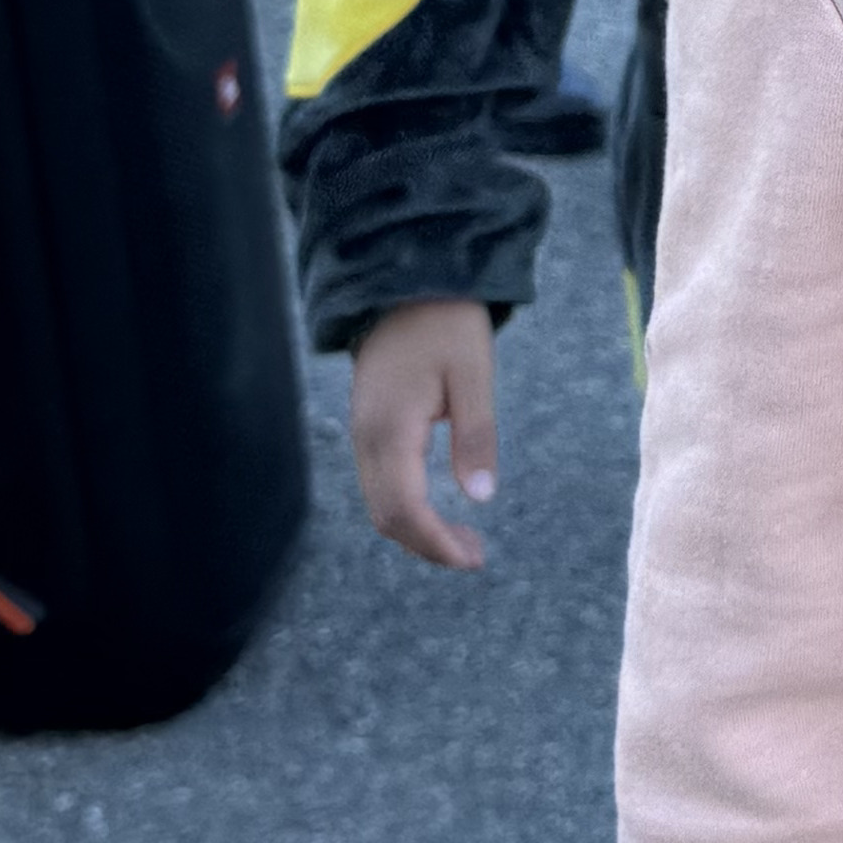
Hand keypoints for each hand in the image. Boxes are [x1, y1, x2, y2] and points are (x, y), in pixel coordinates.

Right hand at [348, 295, 500, 567]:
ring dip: (418, 531)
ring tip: (465, 540)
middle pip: (387, 517)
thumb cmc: (446, 325)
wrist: (404, 284)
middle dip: (429, 545)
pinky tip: (439, 510)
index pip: (405, 509)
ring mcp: (362, 434)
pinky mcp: (368, 428)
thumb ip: (476, 436)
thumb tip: (481, 497)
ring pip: (380, 504)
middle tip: (476, 555)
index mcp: (390, 430)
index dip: (436, 543)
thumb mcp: (474, 376)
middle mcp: (366, 439)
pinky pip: (380, 484)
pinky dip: (407, 508)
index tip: (474, 559)